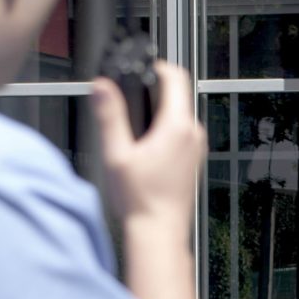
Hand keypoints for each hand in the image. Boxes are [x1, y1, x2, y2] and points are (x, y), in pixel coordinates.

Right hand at [91, 62, 207, 238]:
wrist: (159, 231)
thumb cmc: (141, 200)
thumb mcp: (116, 154)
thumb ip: (110, 116)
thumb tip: (101, 86)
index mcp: (177, 127)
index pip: (176, 77)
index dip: (156, 66)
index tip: (139, 68)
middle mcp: (193, 134)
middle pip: (177, 95)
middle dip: (152, 91)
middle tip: (127, 97)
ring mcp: (197, 147)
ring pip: (178, 114)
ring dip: (157, 111)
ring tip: (133, 125)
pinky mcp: (194, 159)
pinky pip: (181, 132)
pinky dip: (164, 128)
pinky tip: (144, 144)